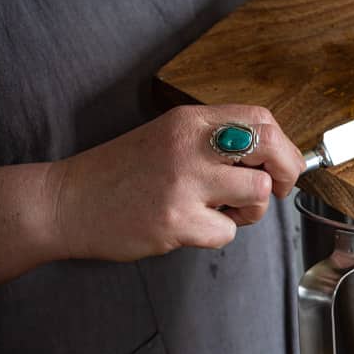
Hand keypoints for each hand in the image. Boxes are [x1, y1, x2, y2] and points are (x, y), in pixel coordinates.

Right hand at [49, 104, 303, 258]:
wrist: (68, 202)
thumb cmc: (121, 173)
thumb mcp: (168, 138)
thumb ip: (213, 142)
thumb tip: (267, 161)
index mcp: (189, 121)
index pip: (260, 118)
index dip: (283, 145)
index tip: (279, 166)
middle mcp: (189, 145)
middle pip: (269, 147)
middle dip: (286, 173)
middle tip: (275, 190)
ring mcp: (183, 183)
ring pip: (257, 193)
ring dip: (251, 211)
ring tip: (222, 212)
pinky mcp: (176, 221)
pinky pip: (227, 232)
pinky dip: (217, 234)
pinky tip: (191, 227)